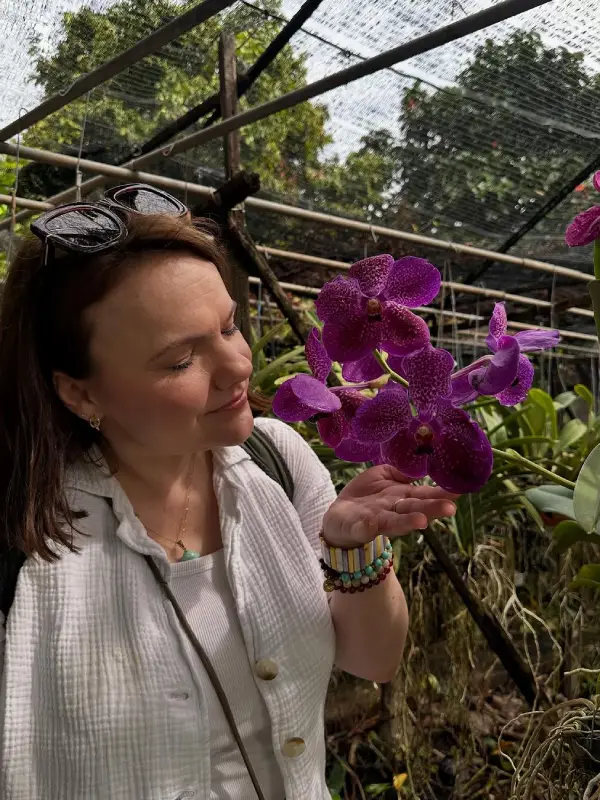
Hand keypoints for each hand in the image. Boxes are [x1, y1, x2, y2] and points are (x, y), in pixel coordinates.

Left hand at [322, 464, 457, 547]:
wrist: (339, 517)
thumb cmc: (366, 496)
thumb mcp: (383, 476)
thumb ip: (400, 471)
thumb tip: (420, 462)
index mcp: (401, 497)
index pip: (425, 495)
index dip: (441, 493)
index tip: (460, 490)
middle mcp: (394, 510)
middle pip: (415, 509)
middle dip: (432, 509)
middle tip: (450, 508)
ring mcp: (376, 520)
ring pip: (395, 522)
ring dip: (407, 522)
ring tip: (422, 521)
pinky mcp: (357, 528)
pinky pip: (362, 528)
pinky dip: (367, 528)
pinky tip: (371, 524)